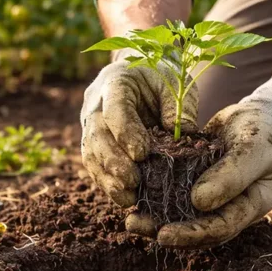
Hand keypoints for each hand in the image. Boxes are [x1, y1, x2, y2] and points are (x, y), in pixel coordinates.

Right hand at [80, 50, 198, 206]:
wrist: (139, 73)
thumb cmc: (159, 76)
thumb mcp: (174, 82)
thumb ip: (178, 105)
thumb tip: (183, 133)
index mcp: (115, 81)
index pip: (114, 109)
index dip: (125, 132)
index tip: (142, 154)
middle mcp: (95, 103)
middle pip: (97, 135)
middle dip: (113, 162)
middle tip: (132, 182)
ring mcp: (89, 123)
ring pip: (91, 153)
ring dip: (107, 178)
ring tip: (127, 197)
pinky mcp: (93, 141)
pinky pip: (94, 164)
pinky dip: (107, 183)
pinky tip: (123, 198)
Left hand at [136, 73, 271, 248]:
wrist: (261, 118)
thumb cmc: (264, 131)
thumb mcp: (253, 148)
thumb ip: (232, 175)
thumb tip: (198, 203)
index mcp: (250, 206)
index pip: (220, 228)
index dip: (192, 234)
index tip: (163, 234)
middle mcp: (230, 209)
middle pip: (197, 230)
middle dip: (166, 232)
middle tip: (135, 226)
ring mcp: (213, 199)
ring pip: (183, 217)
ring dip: (156, 220)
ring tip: (130, 220)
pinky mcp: (196, 185)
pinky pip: (175, 197)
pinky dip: (156, 199)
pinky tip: (135, 196)